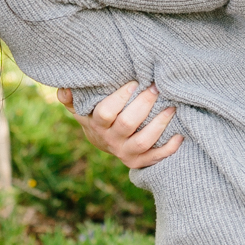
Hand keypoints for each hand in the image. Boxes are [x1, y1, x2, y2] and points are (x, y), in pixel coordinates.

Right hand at [57, 80, 182, 166]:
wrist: (102, 142)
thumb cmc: (93, 115)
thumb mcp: (79, 106)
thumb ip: (70, 97)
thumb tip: (65, 88)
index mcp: (97, 125)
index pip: (105, 112)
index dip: (119, 98)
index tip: (134, 82)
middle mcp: (111, 140)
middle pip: (127, 124)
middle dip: (144, 105)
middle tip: (156, 88)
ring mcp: (125, 152)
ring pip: (143, 142)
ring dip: (159, 124)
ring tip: (172, 107)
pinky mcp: (139, 161)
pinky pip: (155, 158)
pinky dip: (169, 148)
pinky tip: (180, 135)